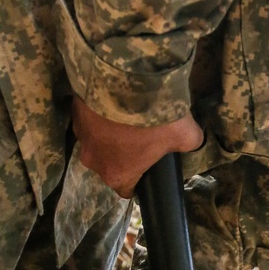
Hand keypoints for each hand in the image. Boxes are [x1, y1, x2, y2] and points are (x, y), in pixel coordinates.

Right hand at [72, 96, 203, 196]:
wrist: (124, 80)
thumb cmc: (154, 118)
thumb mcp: (185, 134)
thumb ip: (190, 144)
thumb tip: (194, 142)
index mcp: (117, 176)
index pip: (127, 189)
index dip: (139, 178)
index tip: (148, 164)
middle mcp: (94, 162)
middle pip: (110, 164)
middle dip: (123, 152)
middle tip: (140, 133)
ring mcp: (80, 137)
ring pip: (97, 141)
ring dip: (109, 132)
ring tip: (126, 114)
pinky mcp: (74, 113)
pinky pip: (89, 119)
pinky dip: (99, 114)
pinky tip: (114, 101)